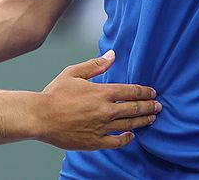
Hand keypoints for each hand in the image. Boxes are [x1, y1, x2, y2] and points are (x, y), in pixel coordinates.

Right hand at [33, 50, 160, 150]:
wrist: (40, 117)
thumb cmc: (54, 94)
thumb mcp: (73, 73)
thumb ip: (95, 65)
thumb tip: (112, 55)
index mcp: (101, 92)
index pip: (131, 91)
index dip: (144, 92)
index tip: (152, 92)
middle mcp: (105, 111)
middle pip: (134, 108)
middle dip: (149, 107)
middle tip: (158, 106)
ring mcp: (101, 128)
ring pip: (129, 125)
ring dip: (143, 121)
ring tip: (151, 119)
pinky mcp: (95, 142)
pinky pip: (117, 142)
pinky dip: (127, 138)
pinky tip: (132, 135)